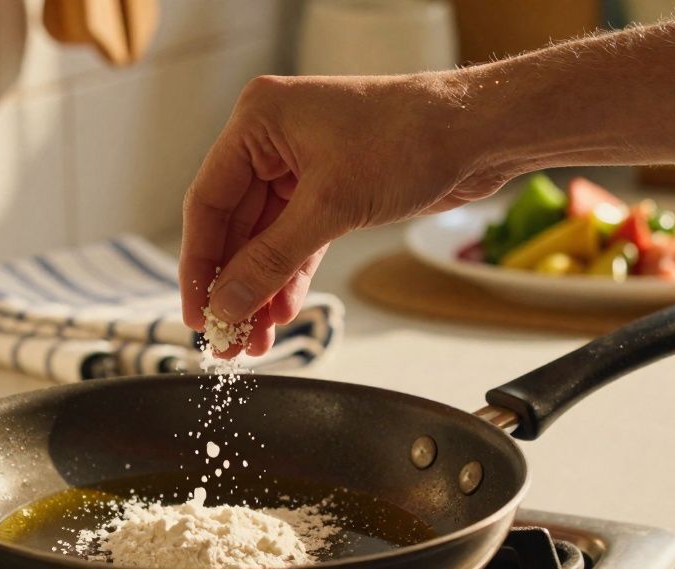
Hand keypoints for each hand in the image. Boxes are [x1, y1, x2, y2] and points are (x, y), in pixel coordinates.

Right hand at [179, 73, 508, 355]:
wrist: (478, 133)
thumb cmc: (411, 138)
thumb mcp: (331, 206)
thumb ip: (271, 260)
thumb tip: (227, 303)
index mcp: (258, 121)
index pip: (208, 202)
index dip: (199, 265)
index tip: (196, 314)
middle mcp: (273, 141)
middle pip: (234, 228)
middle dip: (233, 287)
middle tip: (224, 337)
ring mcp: (301, 166)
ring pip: (265, 241)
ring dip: (260, 290)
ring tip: (253, 340)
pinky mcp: (330, 190)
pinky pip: (295, 242)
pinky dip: (289, 277)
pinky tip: (282, 315)